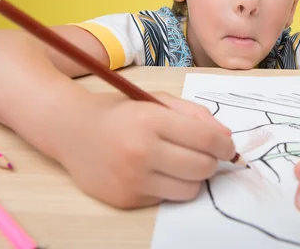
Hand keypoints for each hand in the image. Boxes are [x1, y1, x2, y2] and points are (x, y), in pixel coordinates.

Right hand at [57, 91, 235, 208]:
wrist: (72, 131)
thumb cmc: (121, 112)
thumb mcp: (158, 100)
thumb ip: (195, 115)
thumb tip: (225, 139)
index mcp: (151, 120)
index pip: (205, 139)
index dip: (224, 145)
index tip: (227, 147)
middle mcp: (141, 151)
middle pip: (202, 168)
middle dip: (211, 161)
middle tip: (204, 154)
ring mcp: (132, 179)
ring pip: (189, 189)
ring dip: (193, 177)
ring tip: (181, 163)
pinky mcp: (126, 199)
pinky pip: (166, 199)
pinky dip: (168, 186)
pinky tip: (154, 172)